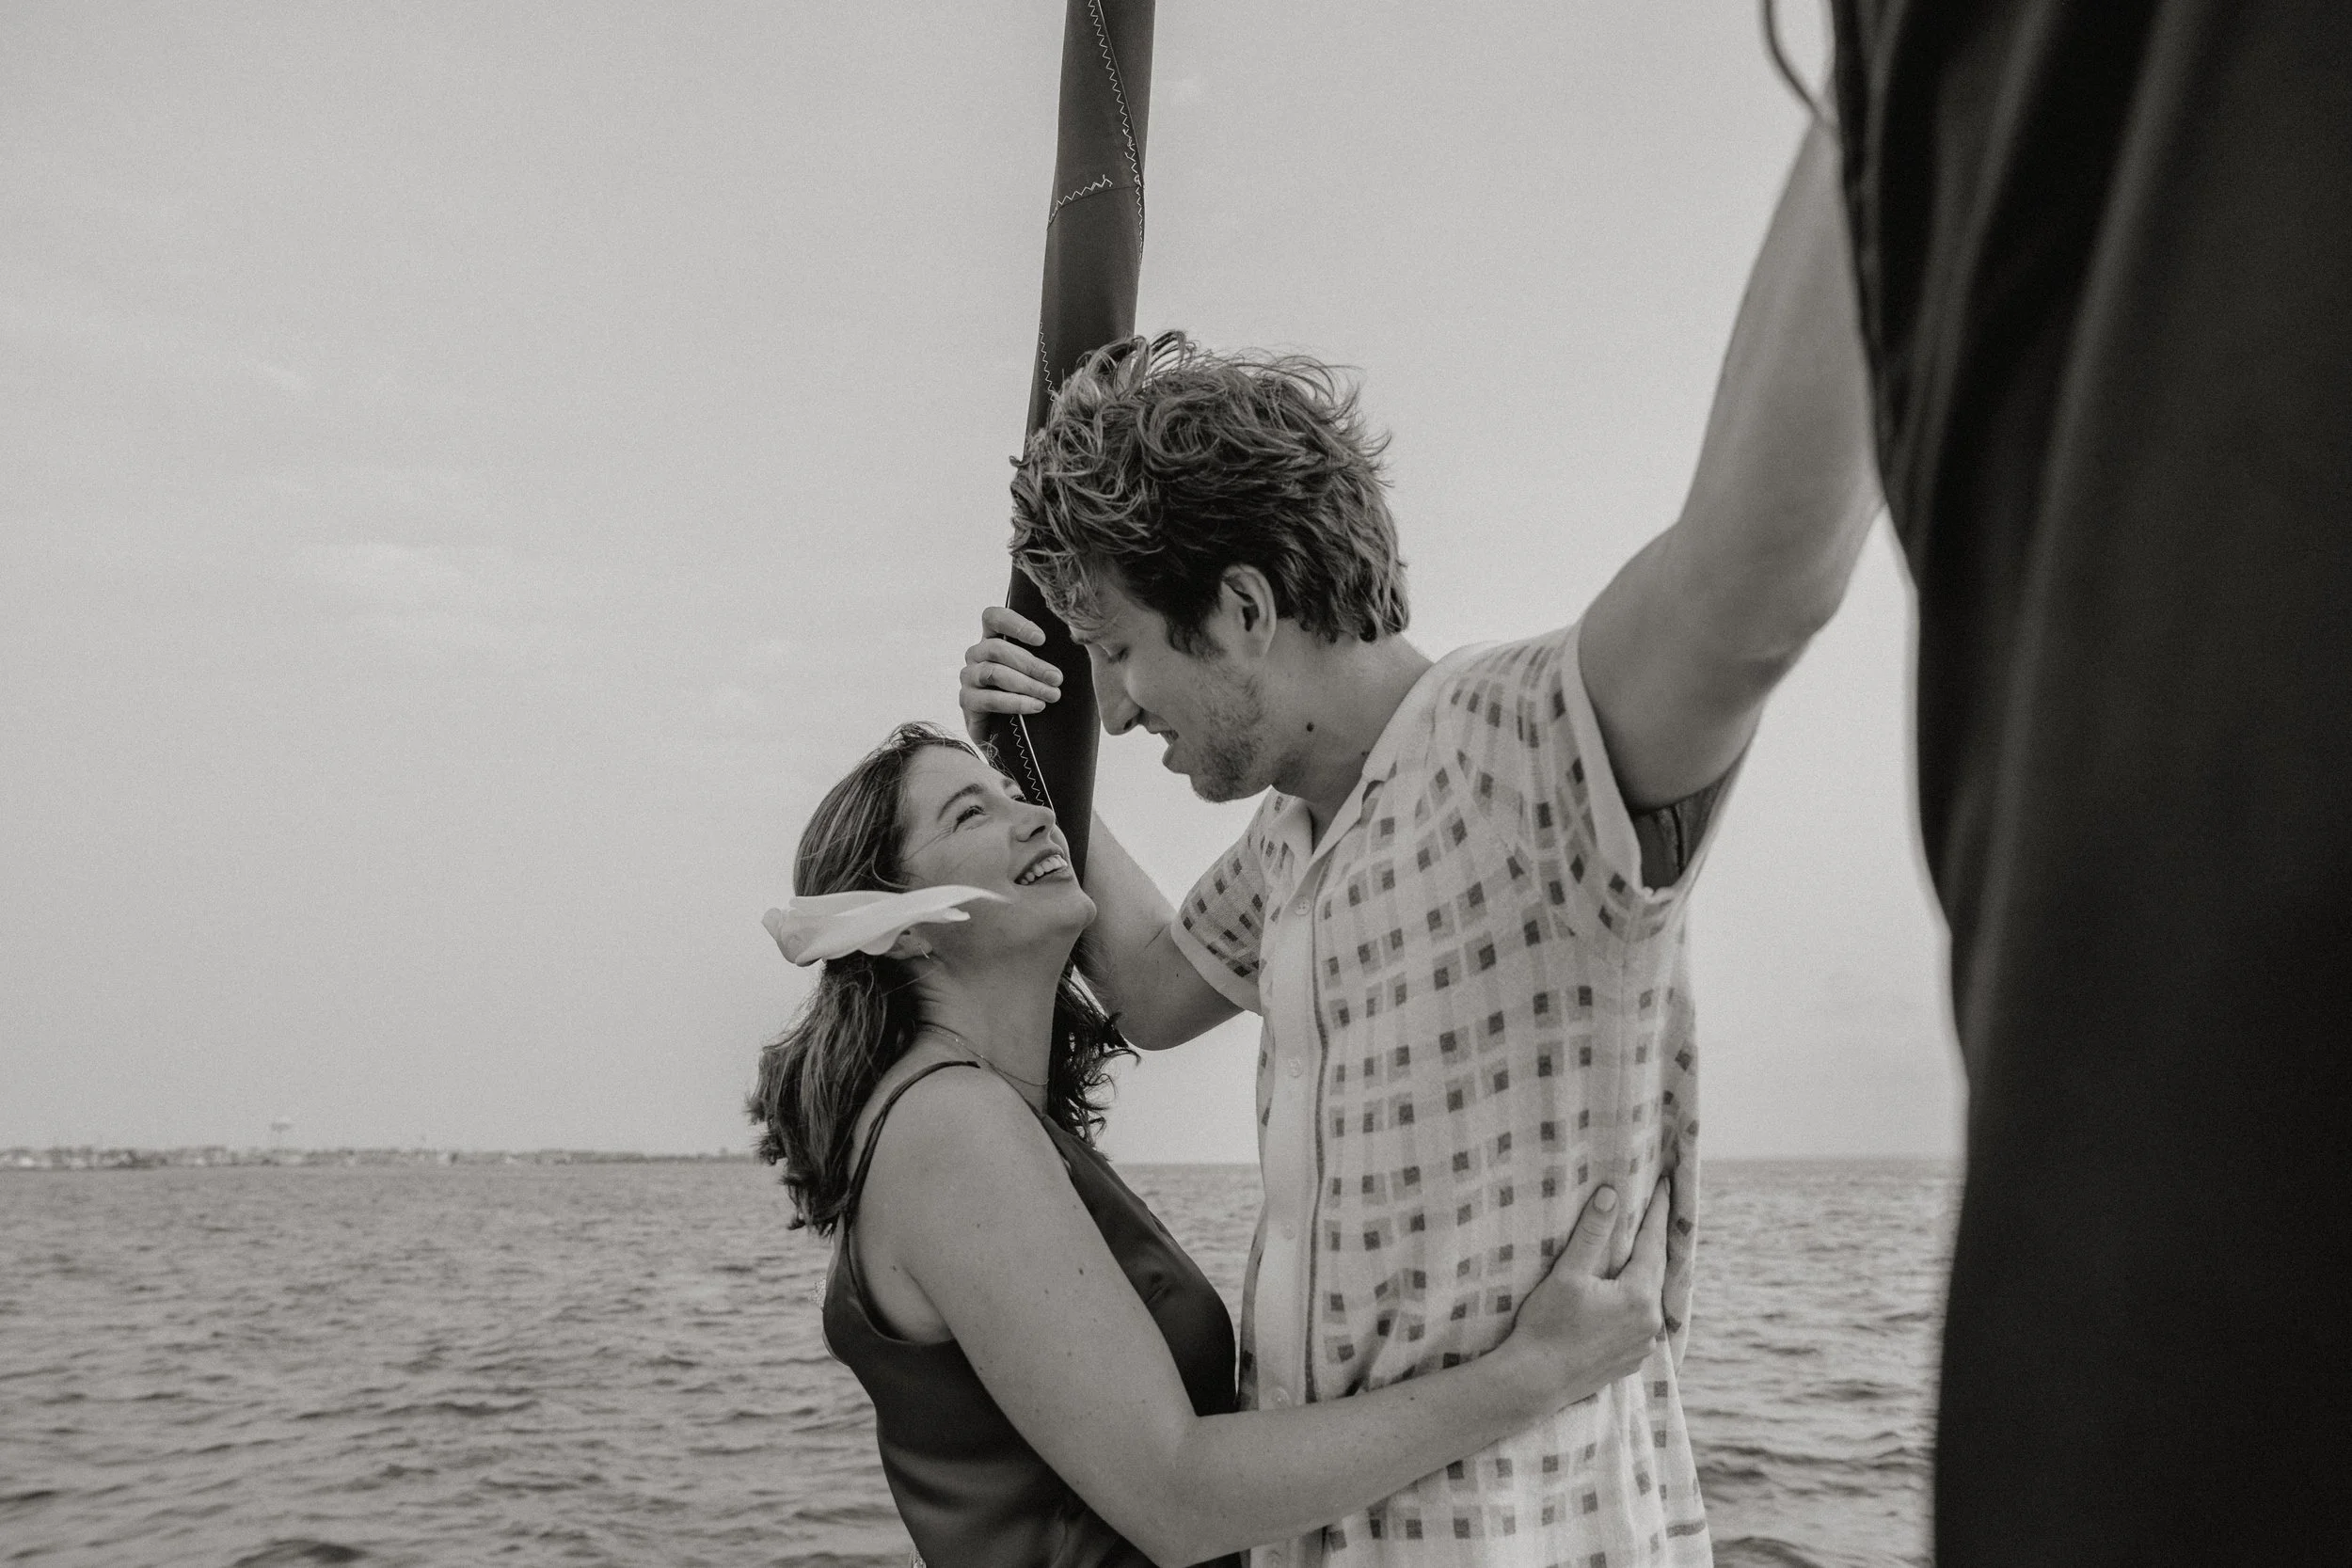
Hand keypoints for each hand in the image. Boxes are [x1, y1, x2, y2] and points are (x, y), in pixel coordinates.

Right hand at [959, 606, 1064, 746]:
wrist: (1011, 734)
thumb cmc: (1030, 693)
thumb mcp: (1039, 672)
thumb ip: (1045, 657)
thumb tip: (1073, 650)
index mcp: (993, 639)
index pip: (993, 618)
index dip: (1015, 624)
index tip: (1041, 639)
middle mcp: (977, 654)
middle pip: (997, 648)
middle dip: (1031, 664)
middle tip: (1056, 678)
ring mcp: (969, 677)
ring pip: (993, 672)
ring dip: (1026, 684)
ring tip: (1051, 695)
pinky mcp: (967, 701)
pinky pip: (988, 699)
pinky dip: (1015, 702)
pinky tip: (1036, 706)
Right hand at [1502, 1177, 1671, 1400]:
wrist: (1535, 1381)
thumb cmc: (1547, 1325)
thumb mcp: (1568, 1274)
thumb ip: (1592, 1234)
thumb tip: (1611, 1196)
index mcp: (1638, 1296)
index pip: (1653, 1242)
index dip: (1658, 1212)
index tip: (1666, 1185)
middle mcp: (1650, 1322)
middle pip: (1656, 1270)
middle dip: (1654, 1240)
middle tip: (1657, 1210)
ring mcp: (1644, 1345)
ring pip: (1650, 1297)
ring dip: (1646, 1273)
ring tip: (1641, 1250)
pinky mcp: (1632, 1360)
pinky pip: (1642, 1321)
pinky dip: (1636, 1302)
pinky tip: (1625, 1296)